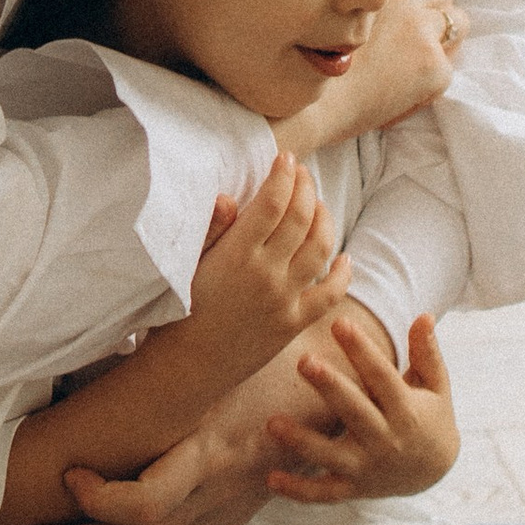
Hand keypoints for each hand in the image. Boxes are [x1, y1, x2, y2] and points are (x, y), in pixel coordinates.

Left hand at [21, 333, 320, 524]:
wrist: (336, 398)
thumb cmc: (270, 360)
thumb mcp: (222, 352)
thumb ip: (165, 348)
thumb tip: (96, 328)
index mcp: (210, 448)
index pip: (145, 499)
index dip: (100, 501)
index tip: (70, 474)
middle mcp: (217, 489)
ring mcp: (227, 510)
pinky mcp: (230, 517)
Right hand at [186, 156, 352, 379]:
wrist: (187, 366)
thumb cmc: (180, 310)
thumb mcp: (188, 264)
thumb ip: (213, 230)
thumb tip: (230, 197)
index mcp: (236, 254)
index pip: (272, 203)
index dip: (283, 175)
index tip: (286, 158)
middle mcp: (265, 273)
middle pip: (300, 218)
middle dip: (306, 188)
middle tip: (303, 174)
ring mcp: (284, 299)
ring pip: (320, 249)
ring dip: (325, 220)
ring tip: (319, 205)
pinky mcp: (294, 324)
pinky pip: (329, 295)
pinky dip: (342, 273)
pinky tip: (344, 258)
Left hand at [267, 309, 459, 504]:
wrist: (435, 471)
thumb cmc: (430, 416)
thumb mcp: (436, 385)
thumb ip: (426, 353)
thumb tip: (425, 315)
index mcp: (406, 411)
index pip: (381, 376)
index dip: (361, 350)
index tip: (339, 323)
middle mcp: (386, 440)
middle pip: (354, 411)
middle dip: (330, 387)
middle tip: (304, 360)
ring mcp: (367, 467)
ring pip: (331, 455)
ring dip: (302, 441)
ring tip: (272, 423)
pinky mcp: (353, 488)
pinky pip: (323, 493)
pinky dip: (298, 491)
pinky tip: (270, 479)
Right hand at [274, 0, 462, 152]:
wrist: (307, 105)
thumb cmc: (307, 61)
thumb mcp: (330, 6)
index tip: (390, 16)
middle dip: (431, 11)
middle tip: (411, 39)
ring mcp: (422, 32)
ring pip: (458, 22)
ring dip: (442, 38)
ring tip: (416, 61)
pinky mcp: (434, 67)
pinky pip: (449, 66)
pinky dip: (431, 80)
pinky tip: (404, 91)